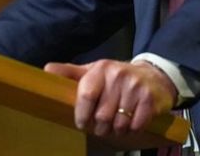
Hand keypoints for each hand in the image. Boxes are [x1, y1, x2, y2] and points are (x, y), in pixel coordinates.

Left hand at [44, 59, 176, 136]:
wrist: (153, 75)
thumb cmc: (115, 77)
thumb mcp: (93, 71)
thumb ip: (70, 72)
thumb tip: (46, 69)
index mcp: (100, 69)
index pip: (86, 95)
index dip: (82, 115)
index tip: (83, 123)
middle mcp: (118, 76)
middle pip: (102, 115)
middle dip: (100, 127)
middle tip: (102, 126)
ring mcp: (135, 87)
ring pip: (119, 124)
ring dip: (116, 130)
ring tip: (116, 124)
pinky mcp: (150, 100)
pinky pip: (136, 126)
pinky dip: (131, 130)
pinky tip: (130, 123)